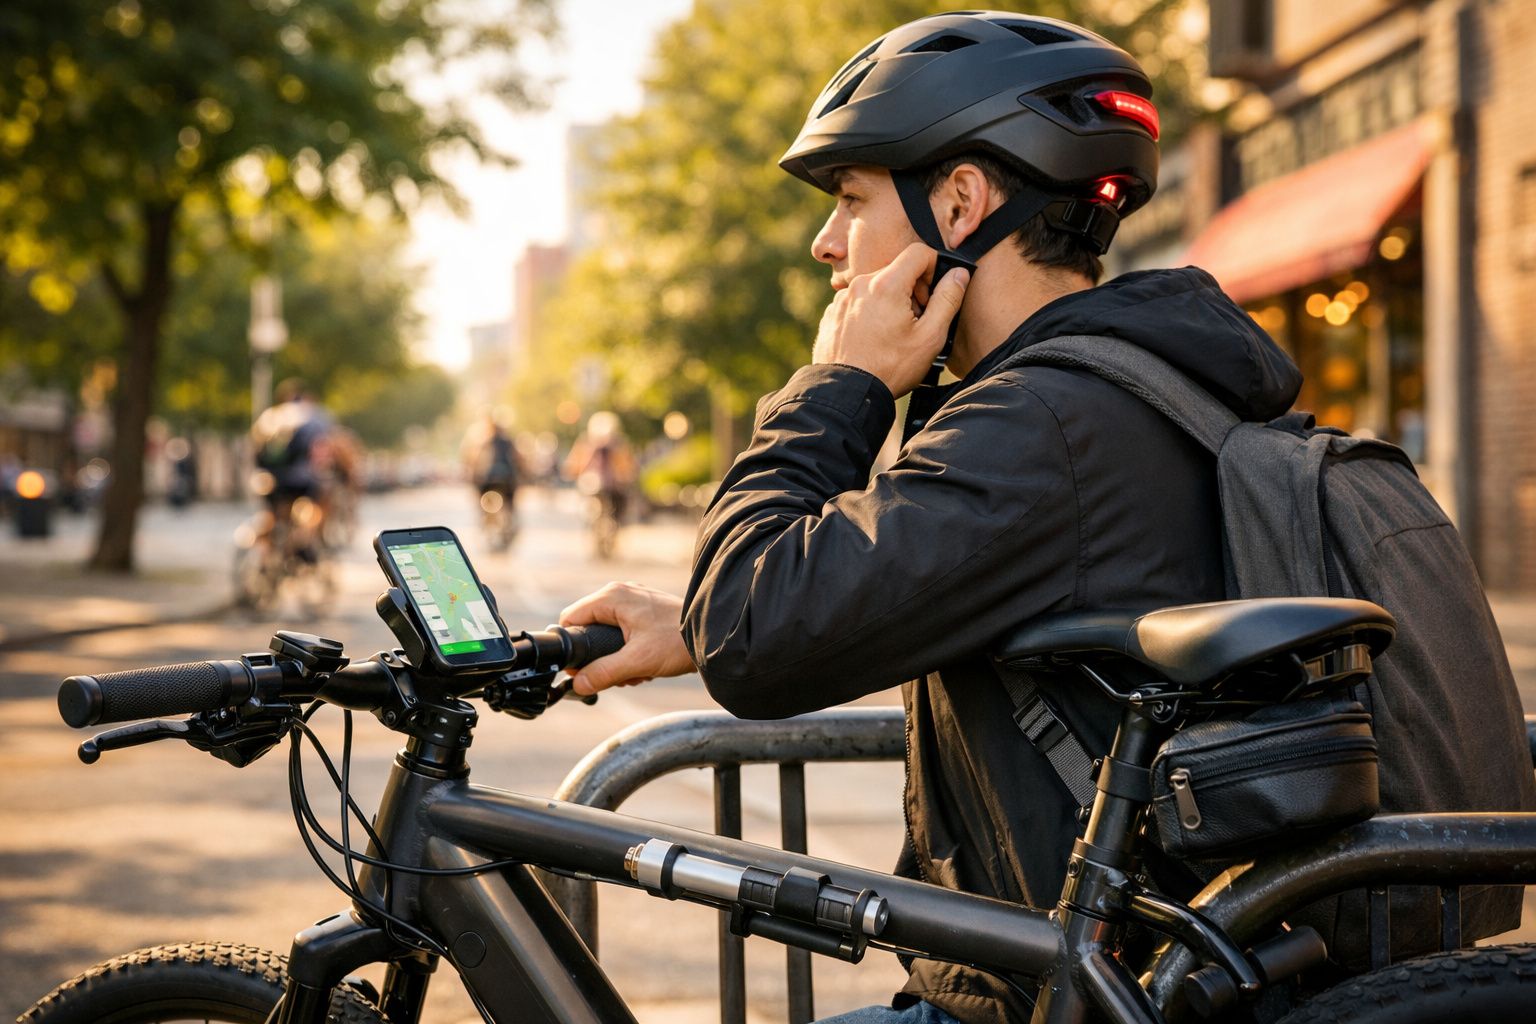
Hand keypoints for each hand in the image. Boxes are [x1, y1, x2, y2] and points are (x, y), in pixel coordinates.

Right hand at [558, 582, 695, 694]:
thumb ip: (604, 673)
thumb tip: (577, 685)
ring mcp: (633, 602)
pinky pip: (623, 634)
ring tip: (637, 671)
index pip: (571, 618)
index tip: (580, 670)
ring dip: (617, 659)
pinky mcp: (644, 612)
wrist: (714, 637)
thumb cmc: (677, 642)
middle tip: (618, 674)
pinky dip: (629, 653)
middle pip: (589, 628)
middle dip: (599, 657)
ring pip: (606, 634)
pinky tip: (645, 667)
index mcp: (612, 597)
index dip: (572, 646)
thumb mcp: (637, 661)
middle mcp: (620, 593)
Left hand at [812, 243, 969, 397]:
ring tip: (894, 334)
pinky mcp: (832, 314)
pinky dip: (870, 313)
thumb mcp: (930, 337)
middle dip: (913, 289)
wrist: (847, 393)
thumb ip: (948, 299)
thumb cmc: (891, 368)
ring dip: (891, 302)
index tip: (934, 294)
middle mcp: (860, 284)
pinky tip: (874, 339)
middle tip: (917, 320)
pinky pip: (858, 303)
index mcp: (886, 284)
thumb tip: (959, 274)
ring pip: (876, 287)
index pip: (919, 253)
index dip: (934, 268)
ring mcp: (842, 299)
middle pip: (896, 271)